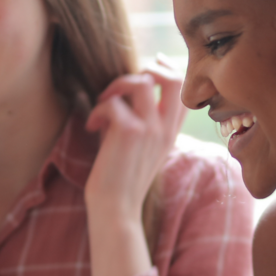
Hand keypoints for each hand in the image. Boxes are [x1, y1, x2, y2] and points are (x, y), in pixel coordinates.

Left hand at [83, 56, 185, 275]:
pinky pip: (113, 103)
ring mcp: (150, 130)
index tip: (149, 65)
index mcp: (170, 133)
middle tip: (123, 84)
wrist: (115, 211)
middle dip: (146, 69)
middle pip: (172, 79)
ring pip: (142, 82)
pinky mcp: (129, 133)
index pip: (184, 91)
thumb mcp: (139, 149)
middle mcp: (165, 129)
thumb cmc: (120, 180)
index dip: (168, 71)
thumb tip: (119, 96)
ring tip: (103, 102)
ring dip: (117, 85)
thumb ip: (139, 122)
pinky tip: (91, 127)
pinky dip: (97, 110)